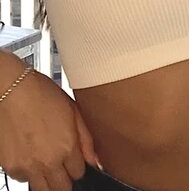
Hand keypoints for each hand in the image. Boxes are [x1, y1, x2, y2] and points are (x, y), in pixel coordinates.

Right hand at [0, 63, 101, 190]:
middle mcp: (48, 161)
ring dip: (47, 179)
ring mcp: (27, 167)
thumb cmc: (40, 93)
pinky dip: (27, 172)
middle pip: (62, 188)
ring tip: (45, 159)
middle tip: (61, 164)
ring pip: (42, 189)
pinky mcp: (11, 167)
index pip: (79, 174)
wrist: (12, 89)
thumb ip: (86, 138)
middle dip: (65, 178)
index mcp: (66, 147)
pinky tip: (30, 154)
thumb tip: (95, 160)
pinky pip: (23, 179)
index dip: (78, 166)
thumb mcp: (73, 109)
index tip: (74, 160)